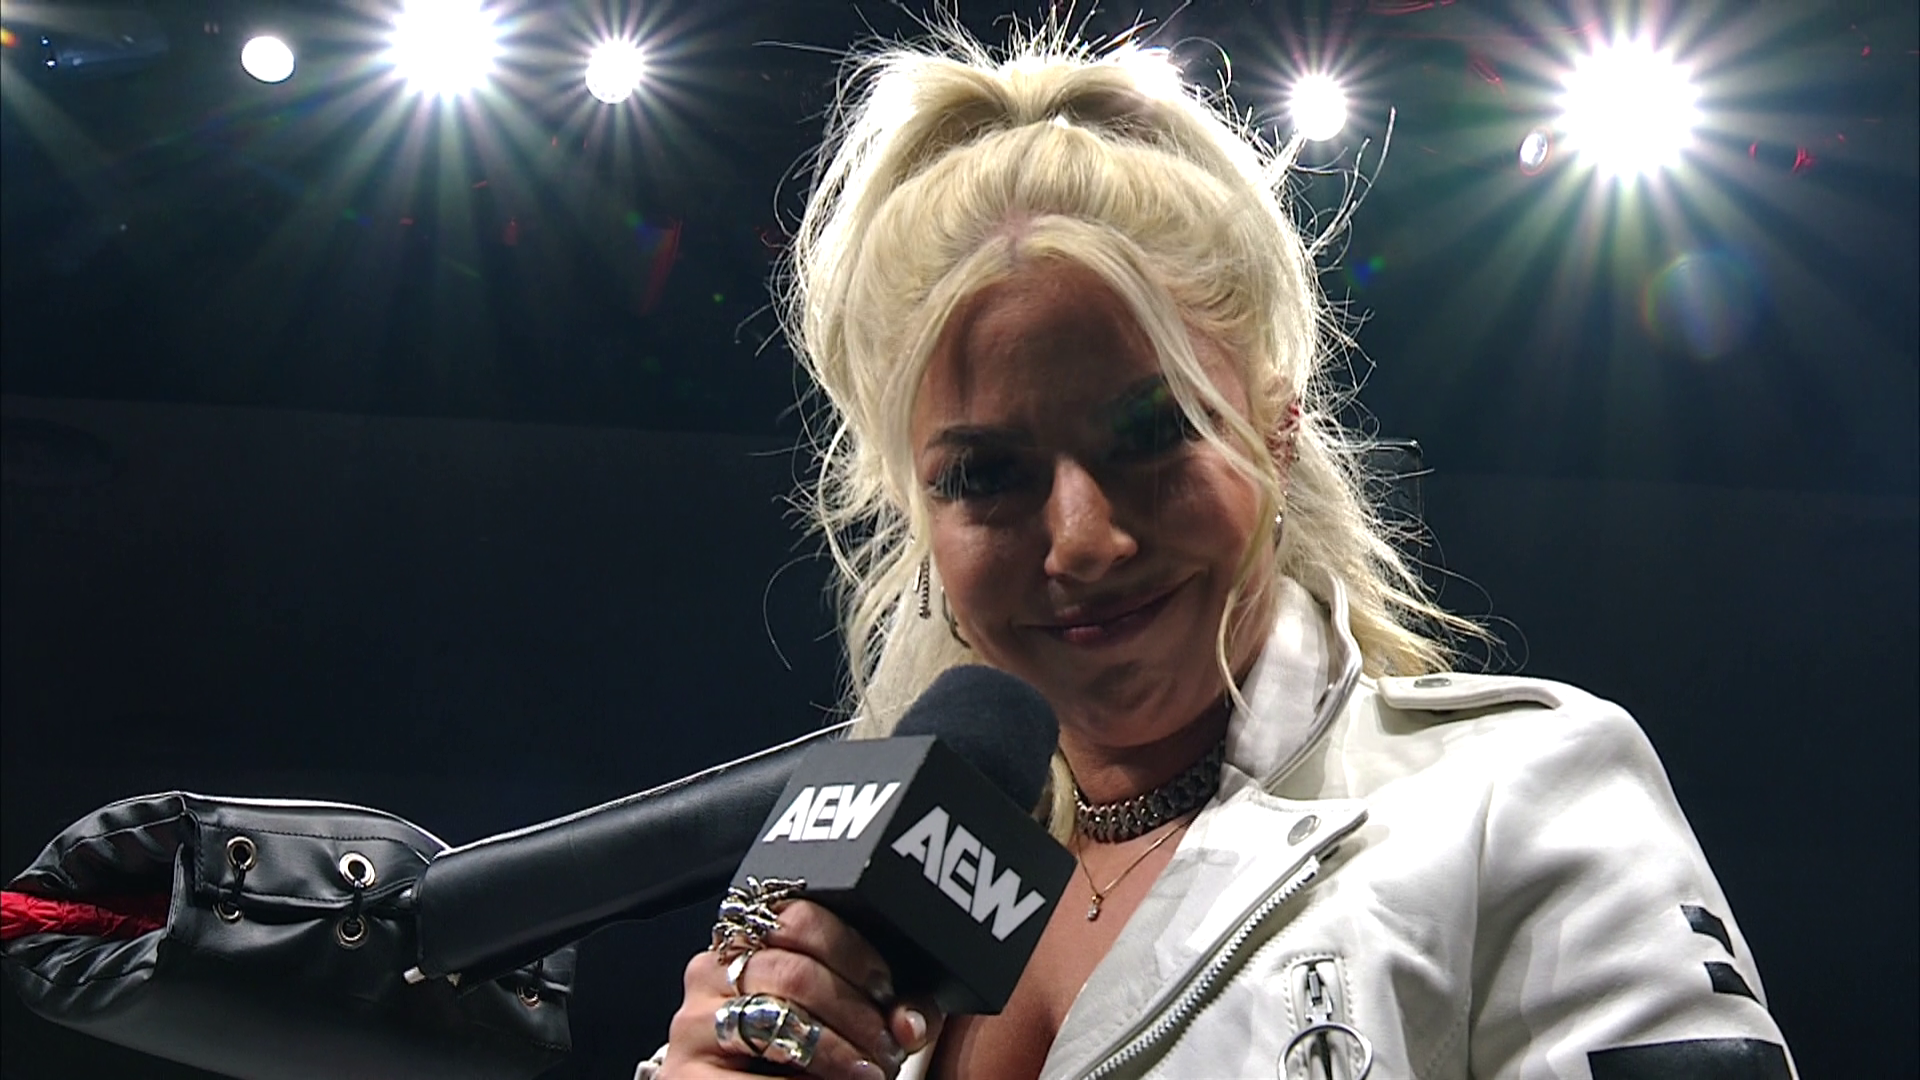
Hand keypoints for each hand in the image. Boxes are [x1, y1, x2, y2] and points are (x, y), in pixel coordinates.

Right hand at [660, 899, 944, 1078]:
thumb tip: (910, 1023)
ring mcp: (693, 1025)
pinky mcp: (687, 1074)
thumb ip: (882, 1014)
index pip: (797, 918)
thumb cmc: (795, 1060)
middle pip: (795, 972)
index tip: (886, 991)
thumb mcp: (839, 1023)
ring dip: (838, 1052)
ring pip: (779, 1020)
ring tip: (867, 1072)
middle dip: (855, 1014)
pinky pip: (757, 1076)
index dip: (853, 953)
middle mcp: (710, 973)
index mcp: (745, 943)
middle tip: (886, 1047)